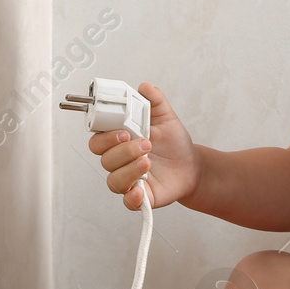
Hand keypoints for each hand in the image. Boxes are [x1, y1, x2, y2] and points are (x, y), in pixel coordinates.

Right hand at [88, 82, 200, 210]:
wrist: (191, 166)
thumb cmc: (173, 144)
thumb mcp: (166, 118)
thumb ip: (155, 101)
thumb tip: (145, 87)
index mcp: (119, 140)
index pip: (98, 138)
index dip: (105, 135)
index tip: (122, 130)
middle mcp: (119, 161)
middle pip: (105, 158)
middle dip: (122, 150)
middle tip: (144, 143)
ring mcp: (127, 179)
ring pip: (114, 179)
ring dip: (129, 169)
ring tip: (148, 160)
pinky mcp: (139, 197)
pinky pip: (127, 201)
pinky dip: (132, 197)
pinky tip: (141, 189)